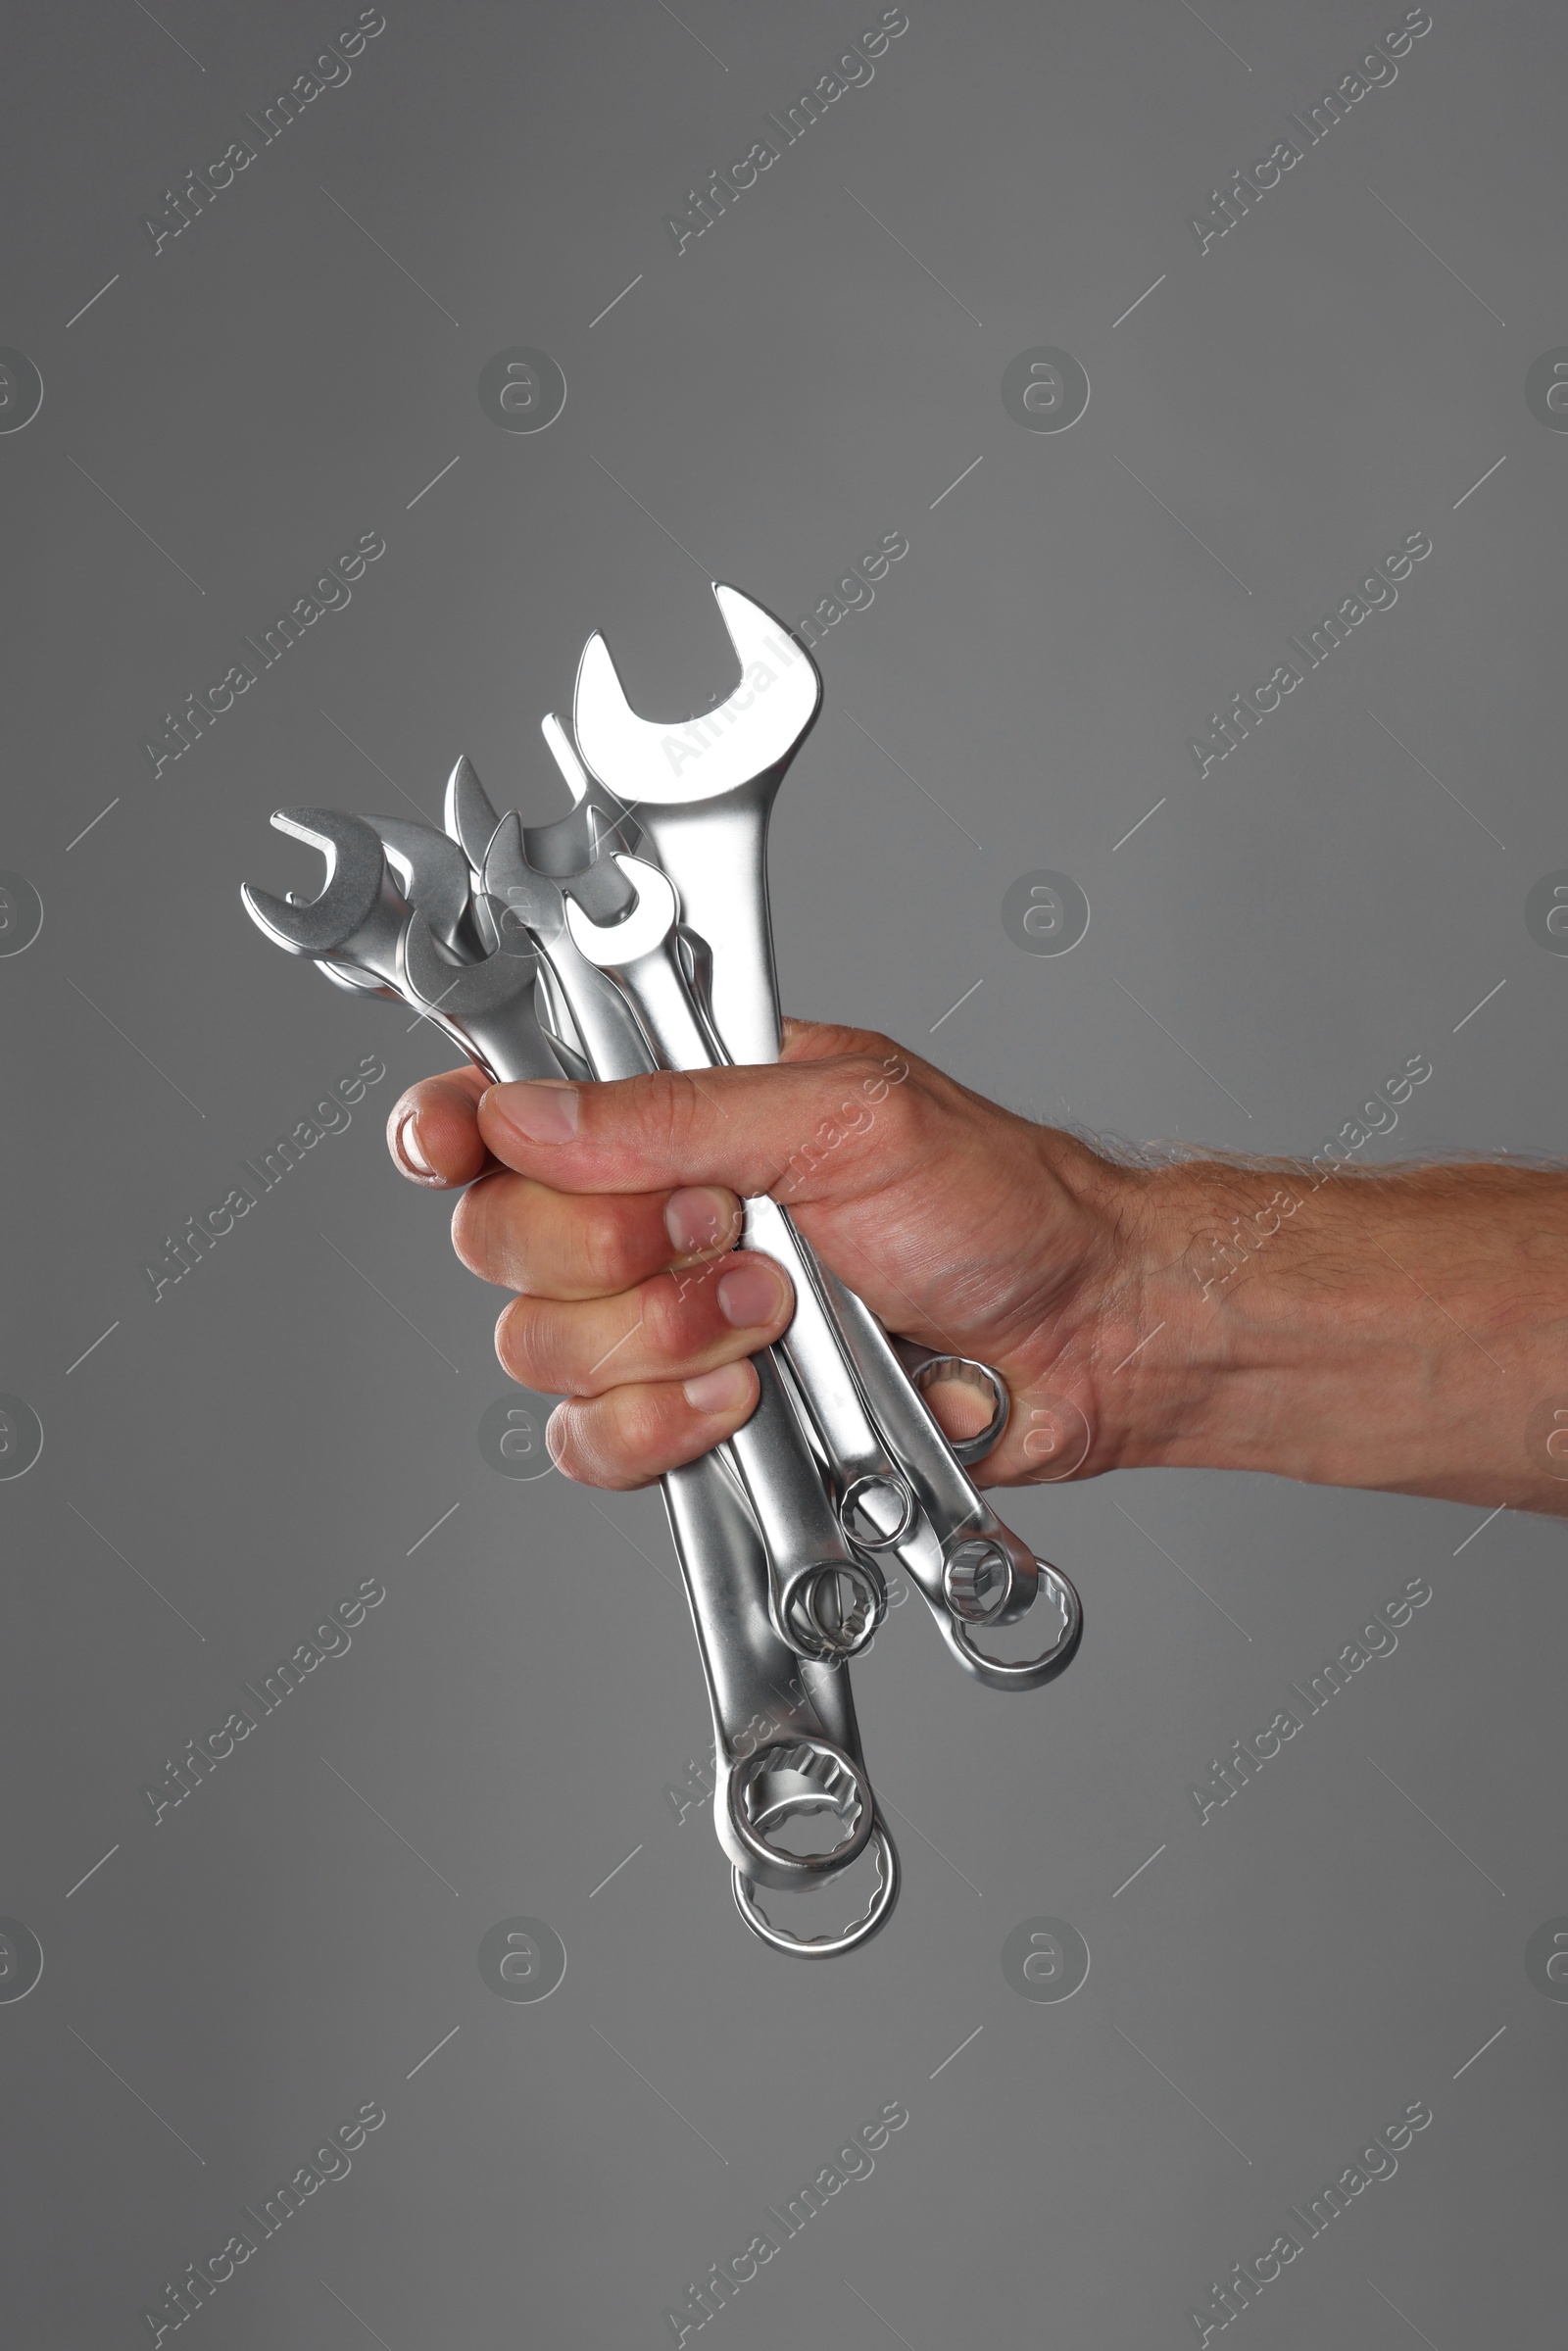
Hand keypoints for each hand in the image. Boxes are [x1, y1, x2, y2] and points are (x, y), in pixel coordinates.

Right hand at [384, 1019, 1139, 1489]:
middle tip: (734, 1234)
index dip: (455, 1126)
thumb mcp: (850, 1116)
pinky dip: (663, 1427)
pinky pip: (592, 1445)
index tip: (450, 1144)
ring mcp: (665, 1320)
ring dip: (663, 1340)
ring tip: (778, 1316)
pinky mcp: (690, 1416)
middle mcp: (651, 1210)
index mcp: (678, 1108)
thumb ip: (680, 1113)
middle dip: (613, 1248)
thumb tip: (531, 1114)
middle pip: (500, 1238)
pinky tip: (746, 1401)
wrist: (1080, 1337)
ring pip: (541, 1350)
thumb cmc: (999, 1205)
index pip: (508, 1107)